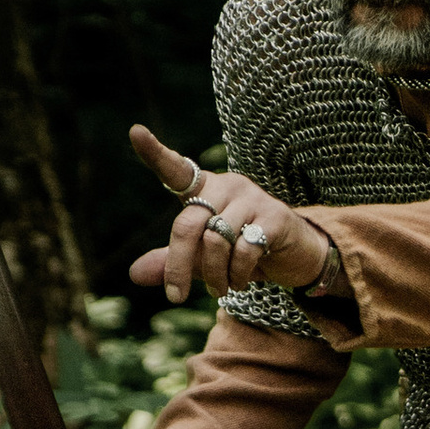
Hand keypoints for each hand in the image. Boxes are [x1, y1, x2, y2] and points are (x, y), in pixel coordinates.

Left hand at [128, 123, 325, 304]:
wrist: (295, 255)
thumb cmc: (242, 251)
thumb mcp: (203, 258)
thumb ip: (171, 262)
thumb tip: (134, 274)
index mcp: (205, 190)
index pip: (176, 170)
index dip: (156, 153)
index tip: (136, 132)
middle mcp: (227, 186)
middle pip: (189, 223)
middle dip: (178, 265)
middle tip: (176, 296)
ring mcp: (253, 198)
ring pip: (216, 240)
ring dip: (213, 275)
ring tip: (219, 289)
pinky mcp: (275, 217)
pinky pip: (244, 250)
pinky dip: (236, 274)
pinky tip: (239, 282)